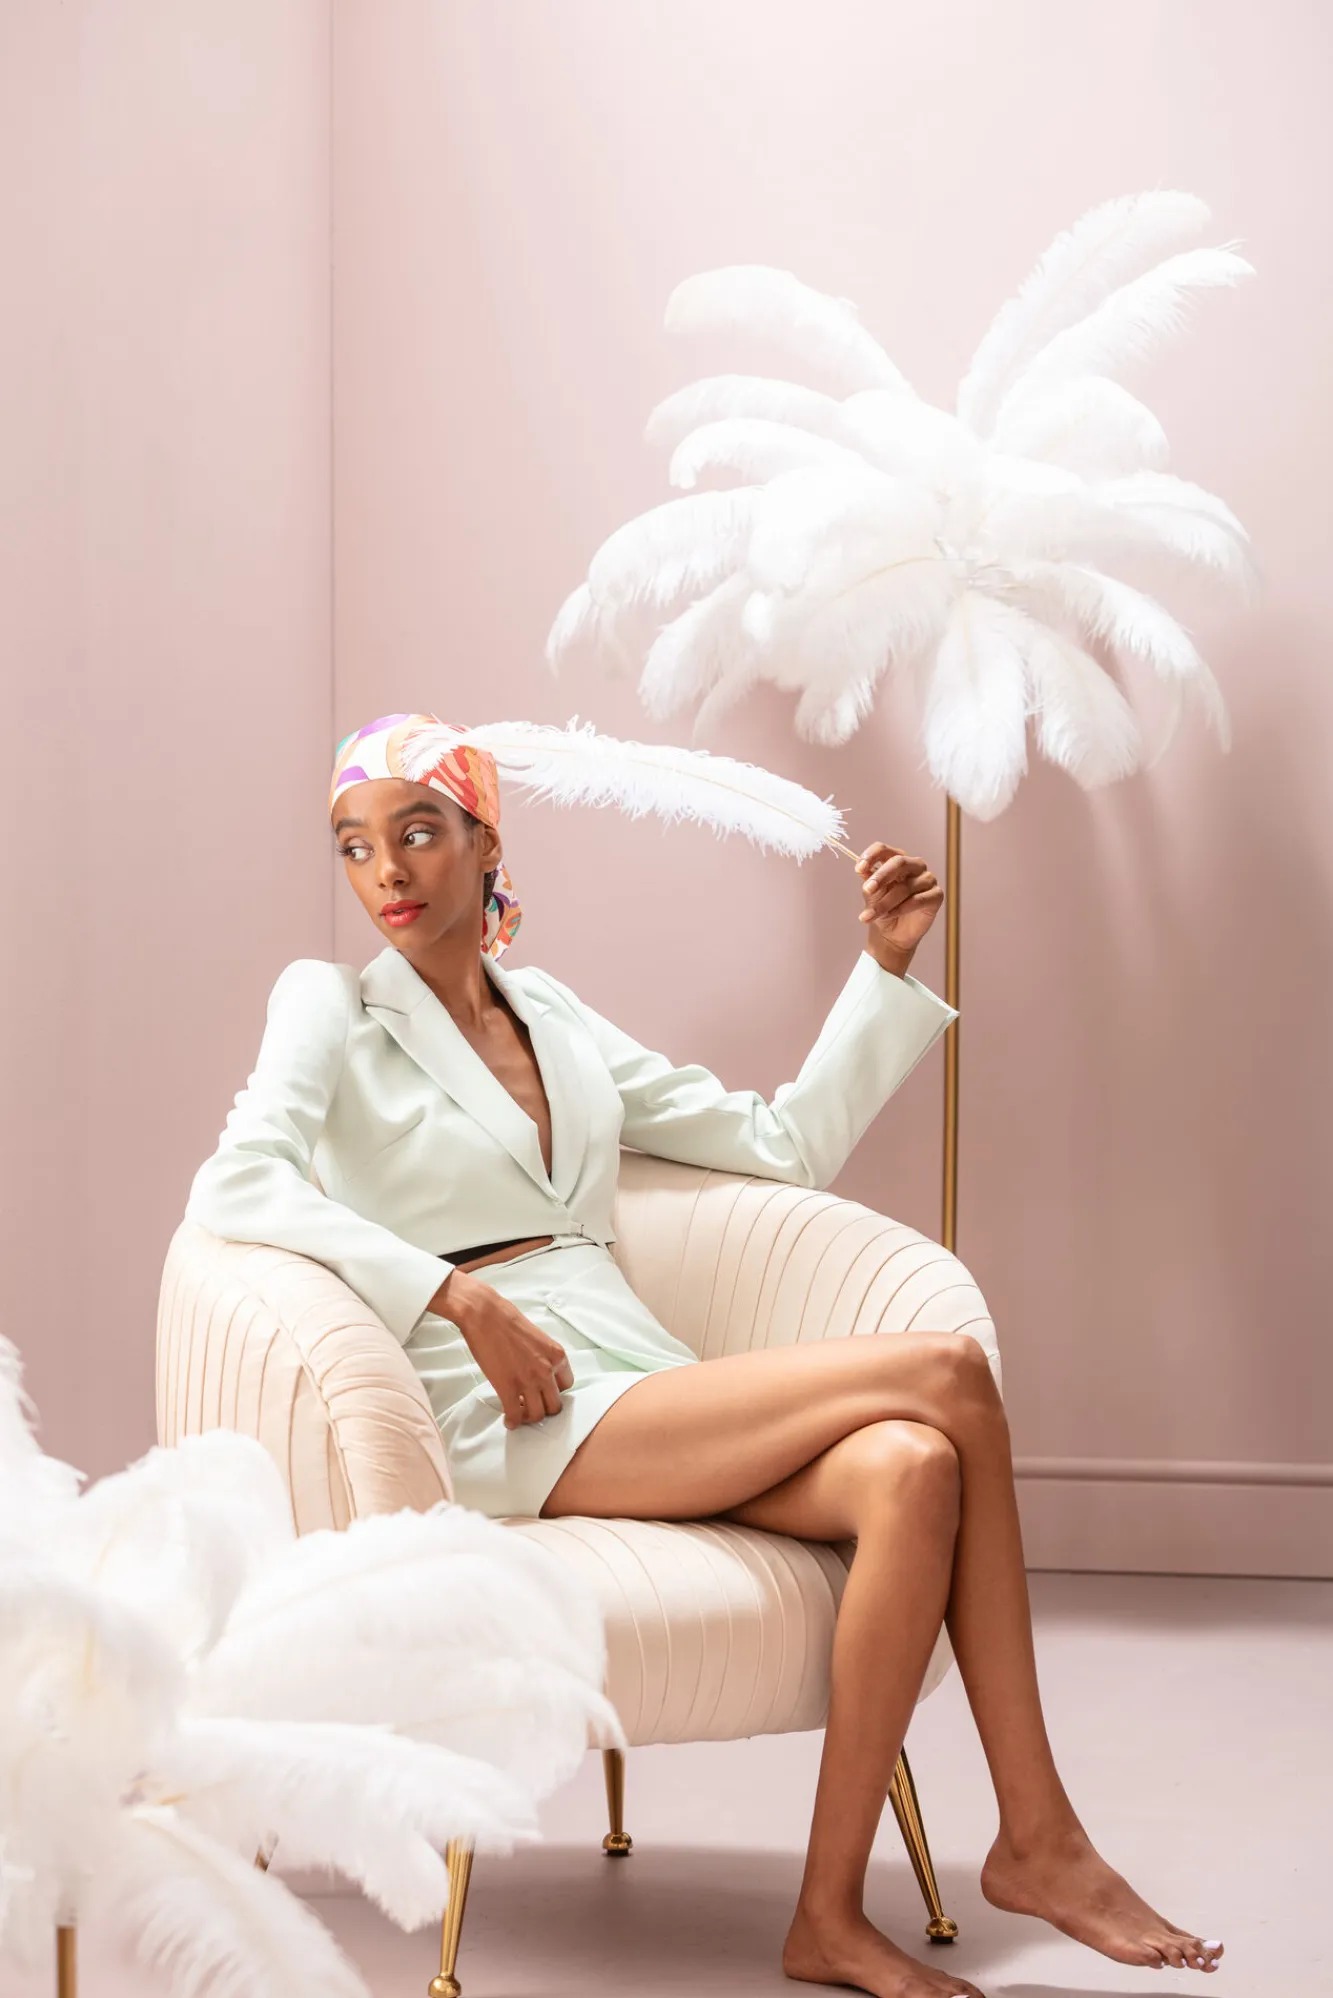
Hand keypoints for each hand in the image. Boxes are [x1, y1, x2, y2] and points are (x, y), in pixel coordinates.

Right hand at [431, 1270, 573, 1427]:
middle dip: (543, 1408)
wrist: (485, 1315)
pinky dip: (513, 1421)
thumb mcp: (538, 1338)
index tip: (543, 1392)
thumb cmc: (508, 1320)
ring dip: (529, 1417)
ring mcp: (528, 1381)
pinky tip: (508, 1420)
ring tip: (519, 1413)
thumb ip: (543, 1357)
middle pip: (555, 1405)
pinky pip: (515, 1414)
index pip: (567, 1385)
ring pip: (537, 1414)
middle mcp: (547, 1370)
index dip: (554, 1391)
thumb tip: (539, 1372)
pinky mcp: (508, 1388)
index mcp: (557, 1356)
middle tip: (531, 1406)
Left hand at [855, 841, 942, 974]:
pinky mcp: (936, 895)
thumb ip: (869, 881)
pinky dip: (901, 909)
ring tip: (870, 915)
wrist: (893, 934)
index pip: (884, 849)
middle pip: (899, 862)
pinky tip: (888, 915)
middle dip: (881, 876)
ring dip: (885, 902)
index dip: (871, 856)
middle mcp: (914, 865)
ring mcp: (928, 879)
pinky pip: (918, 900)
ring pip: (905, 886)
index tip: (858, 869)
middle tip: (867, 890)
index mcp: (896, 859)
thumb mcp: (872, 895)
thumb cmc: (883, 908)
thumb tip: (863, 870)